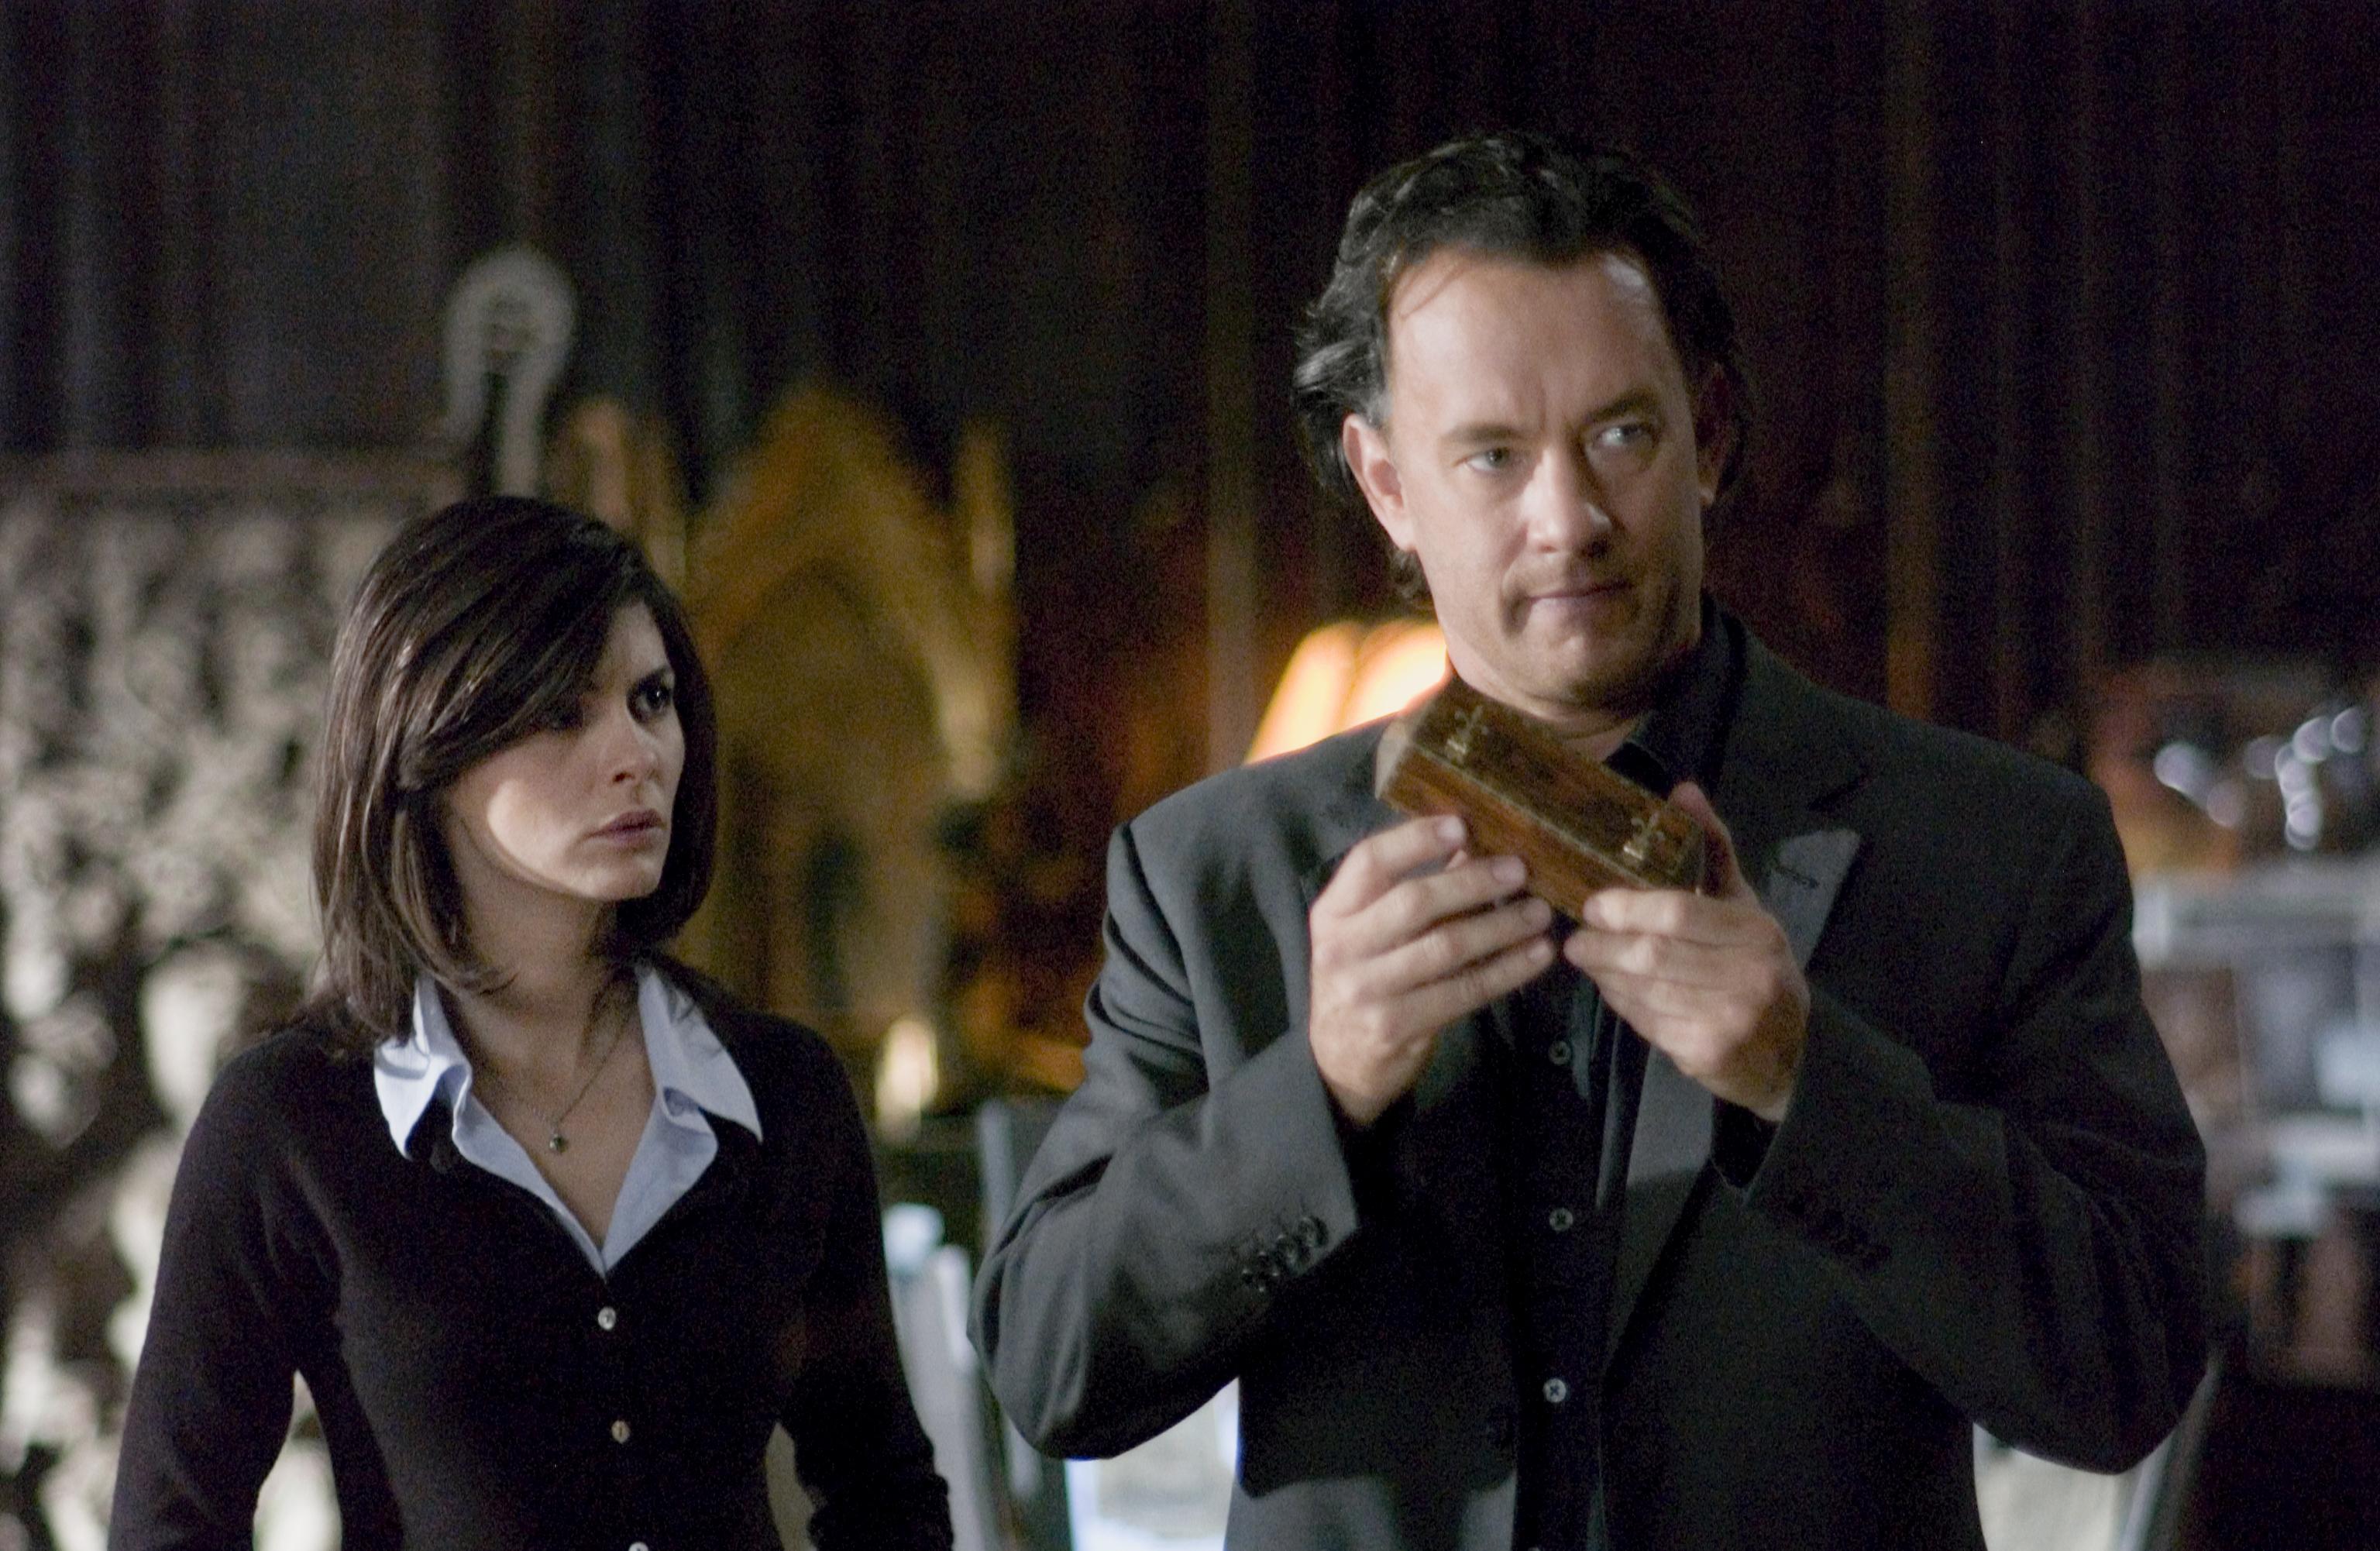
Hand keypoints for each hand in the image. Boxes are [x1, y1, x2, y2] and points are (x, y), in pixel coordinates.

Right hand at [1309, 814, 1555, 1126]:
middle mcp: (1343, 947)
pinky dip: (1505, 971)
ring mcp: (1367, 990)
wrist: (1338, 1062)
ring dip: (1500, 926)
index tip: (1462, 825)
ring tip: (1539, 912)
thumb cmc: (1365, 980)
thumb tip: (1471, 843)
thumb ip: (1414, 891)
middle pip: (1414, 902)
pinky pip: (1462, 992)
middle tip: (1520, 870)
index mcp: (1334, 912)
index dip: (1415, 839)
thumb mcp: (1371, 933)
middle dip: (1473, 882)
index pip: (1369, 861)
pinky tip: (1536, 955)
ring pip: (1445, 947)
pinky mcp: (1395, 1027)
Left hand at [1563, 782, 1806, 1120]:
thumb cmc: (1755, 964)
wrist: (1786, 1051)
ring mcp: (1729, 1019)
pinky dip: (1621, 1004)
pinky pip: (1646, 1023)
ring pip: (1643, 991)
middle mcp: (1748, 975)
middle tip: (1576, 940)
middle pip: (1652, 955)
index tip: (1592, 905)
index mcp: (1756, 931)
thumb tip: (1682, 789)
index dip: (1627, 908)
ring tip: (1590, 961)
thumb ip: (1712, 849)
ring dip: (1606, 976)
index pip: (1679, 913)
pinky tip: (1615, 990)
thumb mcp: (1742, 904)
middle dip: (1603, 947)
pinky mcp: (1707, 1053)